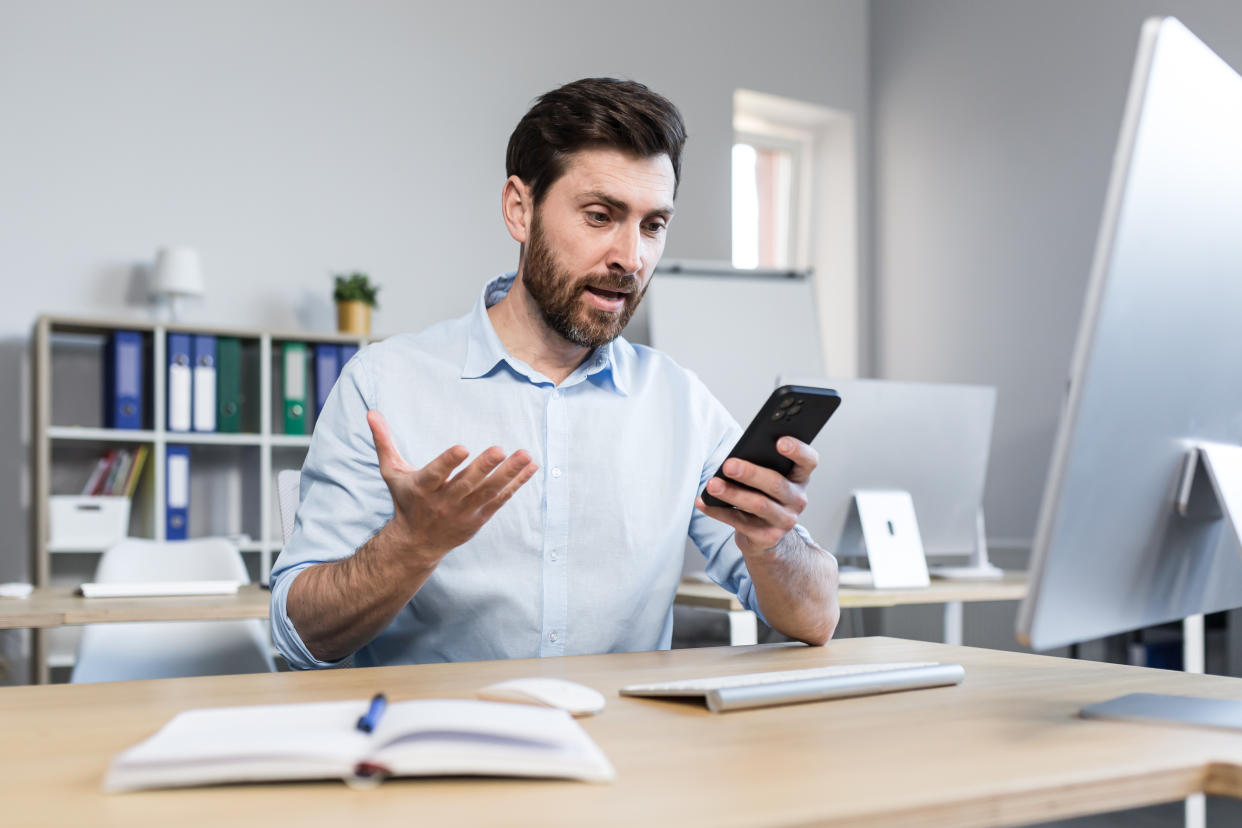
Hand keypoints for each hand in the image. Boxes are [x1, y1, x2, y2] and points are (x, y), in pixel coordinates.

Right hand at [367, 410, 538, 569]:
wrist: (416, 544)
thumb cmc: (405, 501)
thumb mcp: (391, 473)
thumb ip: (384, 442)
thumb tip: (371, 412)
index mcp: (421, 488)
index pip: (435, 474)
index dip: (448, 462)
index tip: (462, 448)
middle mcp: (443, 502)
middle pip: (466, 483)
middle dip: (484, 467)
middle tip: (499, 449)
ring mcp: (463, 512)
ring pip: (488, 492)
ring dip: (508, 474)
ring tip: (525, 455)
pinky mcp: (478, 519)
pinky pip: (500, 500)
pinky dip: (516, 484)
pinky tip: (531, 467)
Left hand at [695, 437, 817, 555]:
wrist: (766, 536)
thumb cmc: (763, 495)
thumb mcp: (766, 478)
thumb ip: (760, 464)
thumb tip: (735, 458)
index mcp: (799, 478)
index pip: (808, 461)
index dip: (798, 450)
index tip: (780, 441)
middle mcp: (797, 499)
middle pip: (776, 483)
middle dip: (751, 473)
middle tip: (728, 465)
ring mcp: (784, 520)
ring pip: (758, 505)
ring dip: (732, 493)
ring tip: (712, 484)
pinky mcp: (768, 537)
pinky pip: (740, 523)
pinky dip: (718, 512)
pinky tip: (704, 502)